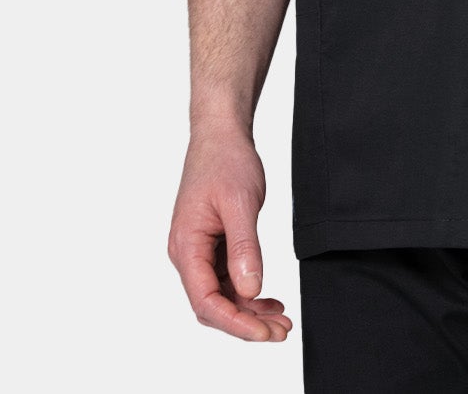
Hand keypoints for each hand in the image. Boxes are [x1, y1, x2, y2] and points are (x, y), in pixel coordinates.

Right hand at [168, 125, 292, 342]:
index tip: (264, 333)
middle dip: (246, 323)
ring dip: (249, 310)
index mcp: (186, 246)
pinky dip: (247, 292)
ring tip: (280, 320)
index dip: (235, 322)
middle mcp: (187, 254)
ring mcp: (199, 251)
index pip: (206, 301)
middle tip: (281, 331)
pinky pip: (226, 279)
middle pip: (213, 305)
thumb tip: (249, 290)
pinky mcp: (212, 245)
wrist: (222, 135)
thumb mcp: (240, 203)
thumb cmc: (226, 161)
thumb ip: (244, 248)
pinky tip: (268, 299)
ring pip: (221, 295)